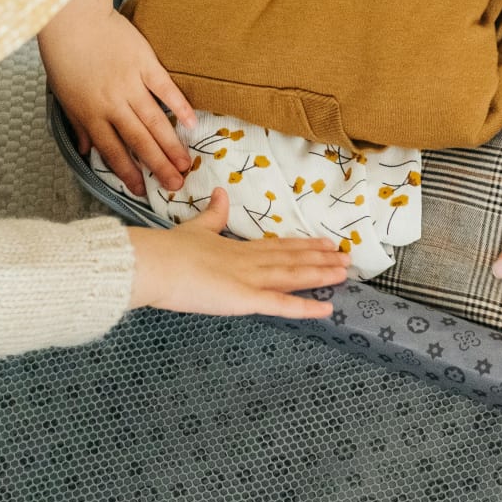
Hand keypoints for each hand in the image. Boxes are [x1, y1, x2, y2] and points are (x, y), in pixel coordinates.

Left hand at [39, 0, 195, 194]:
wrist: (72, 18)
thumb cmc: (64, 56)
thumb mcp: (64, 96)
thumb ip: (79, 125)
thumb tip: (86, 151)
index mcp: (90, 114)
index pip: (112, 151)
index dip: (128, 173)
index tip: (141, 190)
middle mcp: (112, 104)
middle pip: (138, 142)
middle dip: (157, 167)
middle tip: (175, 185)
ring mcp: (131, 84)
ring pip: (154, 121)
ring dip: (171, 145)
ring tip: (186, 164)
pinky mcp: (145, 64)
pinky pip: (165, 90)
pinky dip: (179, 107)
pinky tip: (191, 124)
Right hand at [127, 188, 346, 319]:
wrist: (153, 263)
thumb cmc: (168, 250)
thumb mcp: (195, 228)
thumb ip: (212, 215)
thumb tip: (221, 193)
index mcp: (237, 248)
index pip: (278, 246)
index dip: (303, 245)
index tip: (325, 243)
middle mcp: (249, 262)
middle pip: (292, 259)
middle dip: (320, 259)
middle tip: (348, 257)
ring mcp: (249, 279)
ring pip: (293, 276)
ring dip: (320, 275)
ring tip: (345, 272)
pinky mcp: (244, 299)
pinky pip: (280, 305)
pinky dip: (305, 307)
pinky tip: (327, 309)